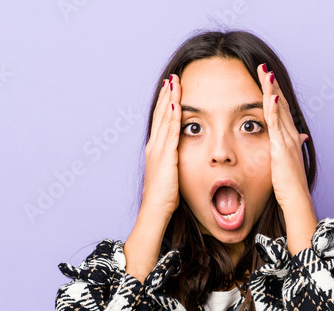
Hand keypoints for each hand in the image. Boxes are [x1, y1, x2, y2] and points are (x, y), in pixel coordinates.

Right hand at [141, 74, 181, 216]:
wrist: (155, 209)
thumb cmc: (164, 197)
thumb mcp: (169, 174)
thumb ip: (173, 161)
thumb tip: (179, 156)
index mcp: (155, 149)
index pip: (161, 120)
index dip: (165, 103)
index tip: (170, 88)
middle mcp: (154, 145)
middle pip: (161, 114)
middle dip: (167, 95)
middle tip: (171, 77)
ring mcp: (158, 150)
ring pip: (165, 119)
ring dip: (170, 99)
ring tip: (174, 82)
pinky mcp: (165, 157)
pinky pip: (170, 133)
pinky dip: (173, 117)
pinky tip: (176, 104)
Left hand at [256, 63, 317, 254]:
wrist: (297, 203)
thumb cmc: (290, 190)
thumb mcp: (288, 166)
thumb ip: (289, 152)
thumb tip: (298, 141)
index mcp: (290, 141)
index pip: (281, 113)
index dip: (275, 95)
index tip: (267, 81)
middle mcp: (291, 137)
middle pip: (281, 105)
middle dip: (272, 85)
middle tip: (263, 67)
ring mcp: (287, 141)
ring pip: (279, 109)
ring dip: (272, 89)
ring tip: (264, 71)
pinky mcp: (282, 148)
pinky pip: (277, 123)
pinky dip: (274, 107)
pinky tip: (269, 93)